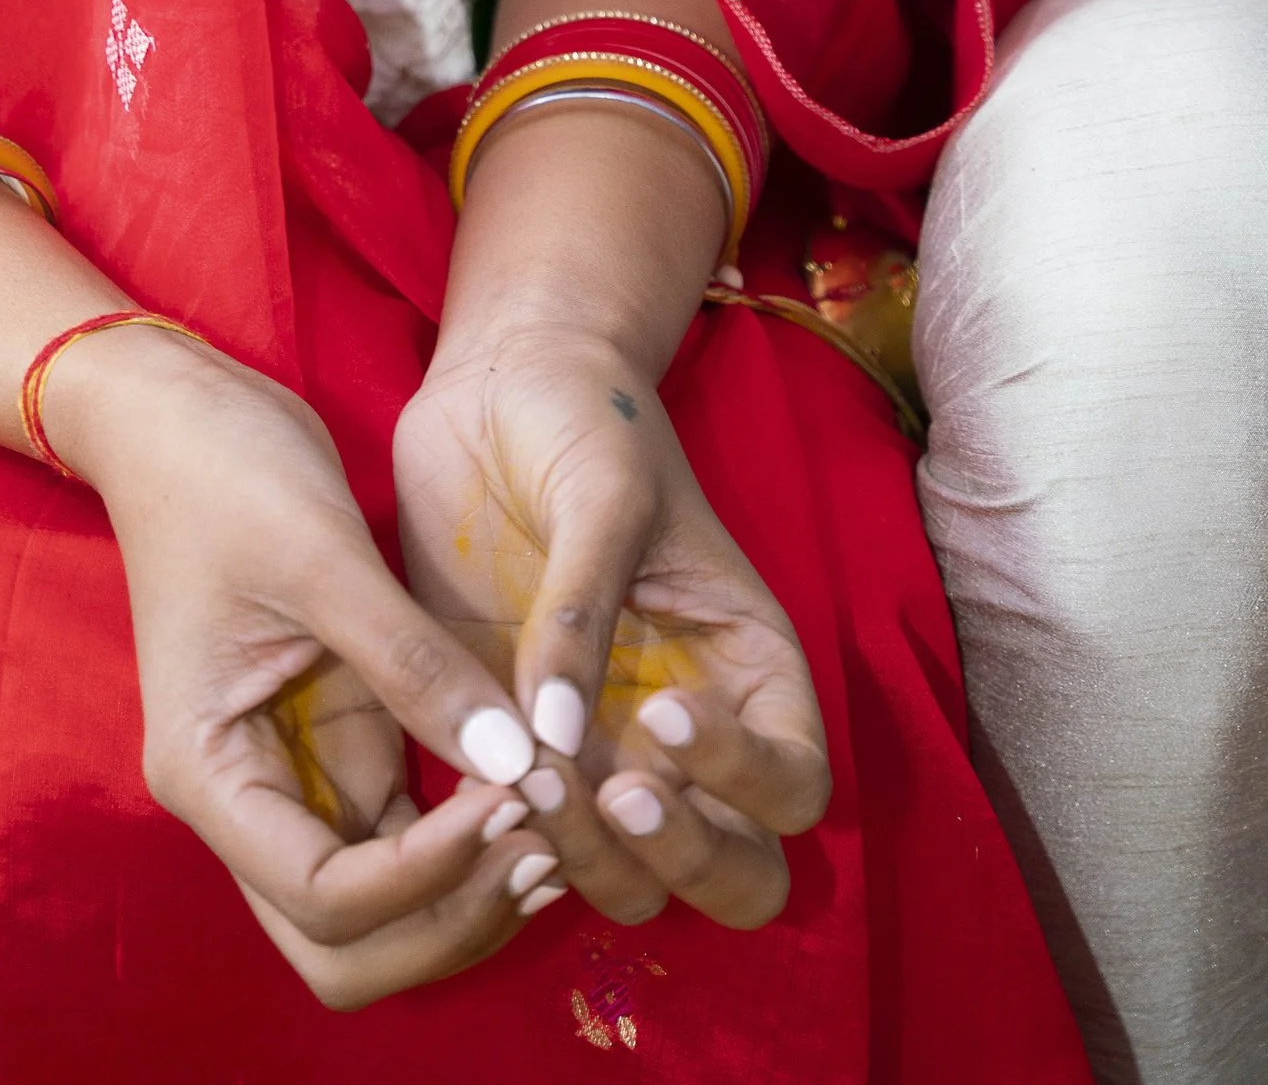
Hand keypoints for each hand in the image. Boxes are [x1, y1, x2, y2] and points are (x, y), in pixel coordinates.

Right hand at [46, 324, 568, 1007]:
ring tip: (559, 829)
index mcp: (210, 772)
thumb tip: (519, 761)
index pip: (326, 895)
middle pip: (344, 946)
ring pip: (380, 909)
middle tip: (544, 850)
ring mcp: (293, 775)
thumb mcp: (322, 557)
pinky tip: (539, 795)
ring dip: (465, 895)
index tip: (514, 799)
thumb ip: (413, 663)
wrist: (178, 407)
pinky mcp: (338, 738)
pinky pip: (406, 833)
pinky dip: (467, 838)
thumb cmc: (224, 470)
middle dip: (447, 922)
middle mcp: (245, 800)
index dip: (427, 874)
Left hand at [393, 317, 828, 930]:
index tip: (664, 709)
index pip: (795, 786)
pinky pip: (531, 843)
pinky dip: (510, 845)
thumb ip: (584, 615)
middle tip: (606, 788)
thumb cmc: (584, 419)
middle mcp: (689, 739)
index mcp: (747, 671)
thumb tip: (557, 739)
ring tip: (523, 782)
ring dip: (588, 861)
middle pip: (736, 875)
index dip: (746, 780)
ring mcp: (604, 754)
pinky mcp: (517, 750)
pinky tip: (473, 797)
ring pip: (633, 884)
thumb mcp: (603, 496)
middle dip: (681, 858)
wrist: (499, 384)